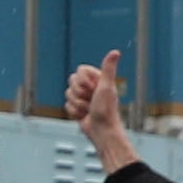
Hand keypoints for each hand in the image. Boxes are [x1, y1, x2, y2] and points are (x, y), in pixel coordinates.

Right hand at [62, 49, 137, 174]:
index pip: (79, 70)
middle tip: (91, 101)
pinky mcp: (77, 107)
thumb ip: (108, 68)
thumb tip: (115, 52)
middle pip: (72, 81)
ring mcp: (83, 97)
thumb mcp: (106, 86)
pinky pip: (66, 105)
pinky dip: (74, 112)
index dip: (83, 80)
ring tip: (89, 110)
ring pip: (67, 94)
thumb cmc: (106, 110)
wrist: (101, 131)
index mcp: (98, 79)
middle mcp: (91, 87)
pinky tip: (84, 116)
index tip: (93, 89)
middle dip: (79, 93)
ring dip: (77, 104)